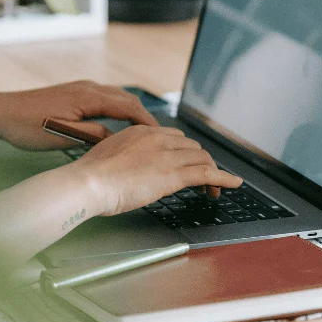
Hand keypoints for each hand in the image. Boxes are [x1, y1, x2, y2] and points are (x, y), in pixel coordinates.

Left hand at [0, 80, 155, 149]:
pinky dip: (119, 108)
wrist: (1, 112)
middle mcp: (88, 87)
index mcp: (88, 97)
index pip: (129, 107)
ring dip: (132, 111)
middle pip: (127, 98)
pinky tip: (118, 123)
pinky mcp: (74, 91)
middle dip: (144, 116)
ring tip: (142, 131)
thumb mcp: (62, 137)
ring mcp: (81, 87)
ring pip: (117, 96)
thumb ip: (93, 135)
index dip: (147, 122)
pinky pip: (106, 97)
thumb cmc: (27, 126)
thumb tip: (116, 139)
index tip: (160, 136)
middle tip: (156, 136)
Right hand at [72, 125, 242, 215]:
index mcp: (142, 132)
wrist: (87, 183)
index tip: (187, 164)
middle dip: (201, 162)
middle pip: (192, 147)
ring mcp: (167, 155)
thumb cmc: (90, 177)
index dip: (186, 153)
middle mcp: (158, 139)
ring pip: (203, 159)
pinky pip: (208, 173)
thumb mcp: (109, 156)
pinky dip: (225, 178)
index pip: (175, 138)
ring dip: (213, 173)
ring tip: (215, 189)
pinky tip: (233, 184)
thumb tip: (131, 168)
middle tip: (203, 180)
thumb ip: (126, 157)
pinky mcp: (173, 174)